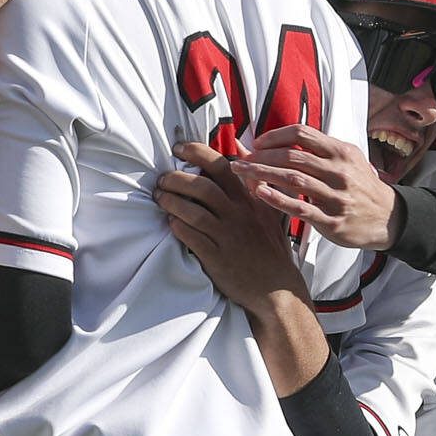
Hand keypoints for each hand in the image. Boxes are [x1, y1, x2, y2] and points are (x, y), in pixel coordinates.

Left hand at [156, 141, 311, 310]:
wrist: (275, 288)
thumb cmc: (268, 246)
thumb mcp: (268, 209)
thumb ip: (253, 178)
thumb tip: (240, 147)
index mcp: (249, 200)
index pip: (222, 166)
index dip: (197, 153)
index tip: (179, 148)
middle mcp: (238, 215)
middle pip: (202, 187)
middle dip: (176, 178)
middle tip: (162, 179)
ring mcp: (227, 237)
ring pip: (193, 211)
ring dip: (171, 201)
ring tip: (159, 197)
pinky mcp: (217, 258)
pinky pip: (191, 237)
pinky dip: (177, 226)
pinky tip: (170, 222)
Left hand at [232, 125, 399, 249]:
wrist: (389, 217)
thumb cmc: (361, 185)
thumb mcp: (349, 159)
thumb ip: (322, 149)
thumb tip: (285, 139)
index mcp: (341, 152)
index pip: (302, 134)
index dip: (275, 136)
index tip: (257, 143)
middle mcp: (339, 172)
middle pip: (292, 156)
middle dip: (261, 156)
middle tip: (240, 159)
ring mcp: (336, 197)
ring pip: (293, 180)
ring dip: (263, 174)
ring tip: (241, 172)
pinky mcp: (333, 221)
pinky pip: (301, 208)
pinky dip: (278, 200)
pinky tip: (260, 193)